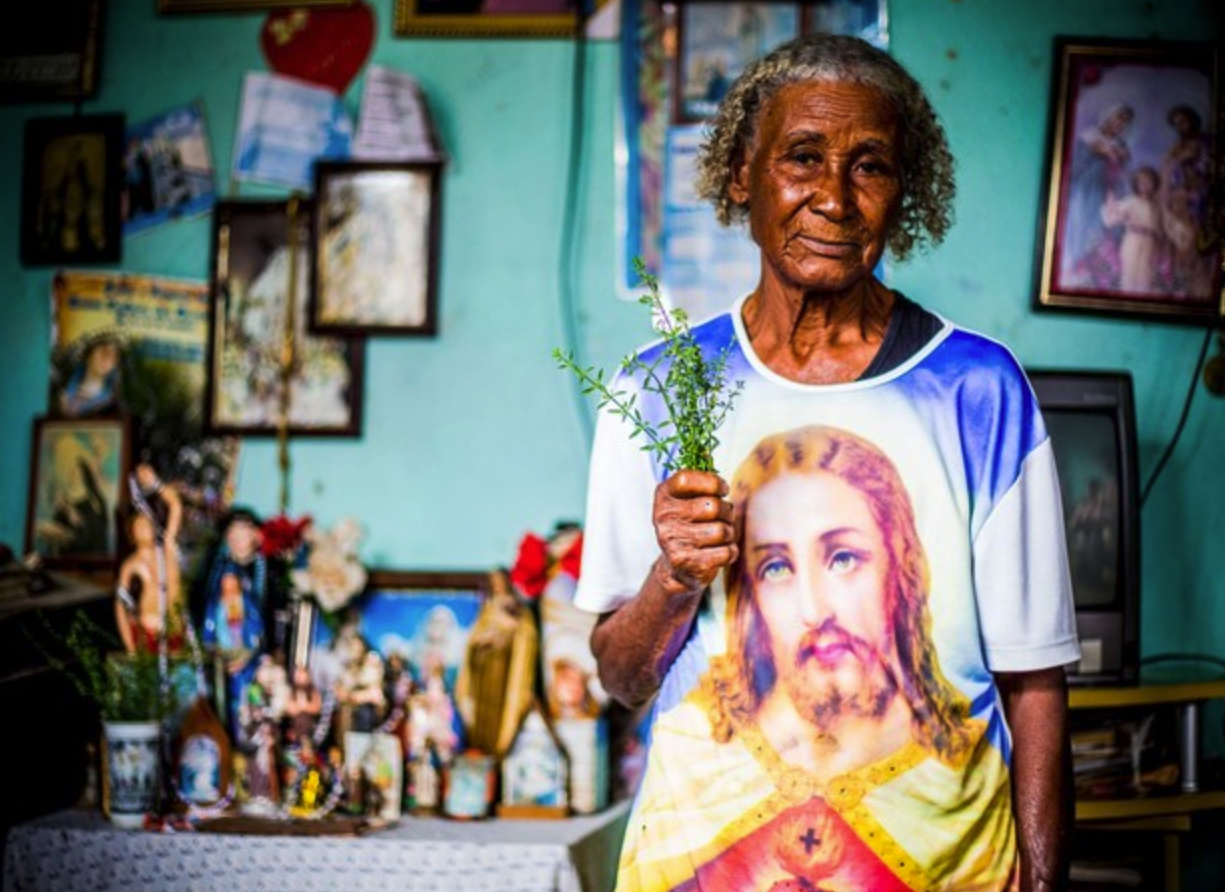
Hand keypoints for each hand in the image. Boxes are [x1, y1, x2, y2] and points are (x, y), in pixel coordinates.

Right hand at [652, 470, 737, 594]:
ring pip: (721, 530)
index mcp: (663, 495)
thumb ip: (698, 476)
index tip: (722, 489)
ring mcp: (672, 541)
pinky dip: (730, 551)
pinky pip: (725, 552)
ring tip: (722, 535)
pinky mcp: (686, 562)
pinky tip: (721, 551)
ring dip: (729, 533)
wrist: (679, 567)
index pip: (686, 479)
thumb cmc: (690, 524)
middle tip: (724, 516)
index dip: (711, 482)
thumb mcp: (688, 498)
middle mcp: (663, 517)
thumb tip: (706, 449)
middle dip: (726, 511)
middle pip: (712, 506)